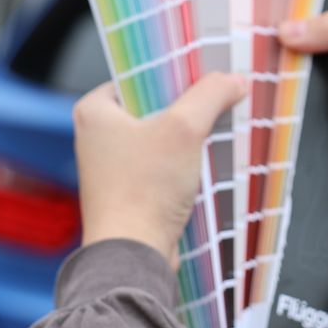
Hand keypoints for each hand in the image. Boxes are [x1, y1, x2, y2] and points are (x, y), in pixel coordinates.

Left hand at [72, 73, 247, 264]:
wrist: (133, 255)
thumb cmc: (144, 192)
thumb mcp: (185, 129)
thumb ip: (211, 94)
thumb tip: (233, 80)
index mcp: (94, 110)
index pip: (142, 74)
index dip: (177, 72)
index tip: (207, 73)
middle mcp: (97, 136)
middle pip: (155, 106)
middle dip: (188, 107)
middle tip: (218, 101)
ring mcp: (112, 167)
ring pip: (161, 136)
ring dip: (190, 137)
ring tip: (217, 133)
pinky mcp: (129, 191)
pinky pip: (162, 164)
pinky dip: (184, 163)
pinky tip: (207, 164)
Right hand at [278, 9, 327, 192]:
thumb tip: (289, 29)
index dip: (322, 5)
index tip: (288, 0)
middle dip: (305, 40)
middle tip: (270, 29)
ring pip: (318, 76)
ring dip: (299, 73)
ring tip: (268, 58)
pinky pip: (315, 109)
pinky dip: (300, 104)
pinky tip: (279, 92)